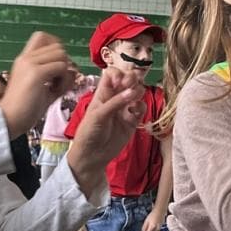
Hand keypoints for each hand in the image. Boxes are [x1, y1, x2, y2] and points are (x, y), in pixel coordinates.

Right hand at [0, 32, 74, 138]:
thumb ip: (57, 76)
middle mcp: (26, 58)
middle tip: (56, 81)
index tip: (57, 66)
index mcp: (24, 59)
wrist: (8, 120)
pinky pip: (62, 68)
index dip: (56, 47)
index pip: (43, 36)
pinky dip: (64, 80)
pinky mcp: (36, 73)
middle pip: (58, 46)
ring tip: (55, 88)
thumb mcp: (44, 88)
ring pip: (62, 55)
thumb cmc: (25, 108)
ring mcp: (30, 64)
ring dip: (64, 72)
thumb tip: (73, 71)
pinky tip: (54, 92)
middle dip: (63, 63)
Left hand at [66, 67, 146, 193]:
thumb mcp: (98, 115)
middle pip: (128, 80)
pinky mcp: (133, 121)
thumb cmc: (89, 133)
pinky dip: (141, 107)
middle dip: (132, 79)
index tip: (120, 82)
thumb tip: (133, 91)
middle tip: (131, 85)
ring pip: (137, 92)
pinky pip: (141, 108)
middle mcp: (115, 98)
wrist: (92, 156)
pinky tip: (135, 112)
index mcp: (103, 94)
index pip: (112, 75)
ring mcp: (125, 109)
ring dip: (138, 92)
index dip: (118, 74)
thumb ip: (116, 103)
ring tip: (133, 101)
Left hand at [141, 208, 165, 230]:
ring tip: (150, 227)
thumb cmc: (152, 215)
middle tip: (146, 230)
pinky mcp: (162, 226)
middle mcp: (157, 228)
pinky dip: (155, 229)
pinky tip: (154, 225)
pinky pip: (158, 229)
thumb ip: (144, 227)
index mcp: (152, 226)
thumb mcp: (146, 220)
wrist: (160, 210)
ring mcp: (160, 227)